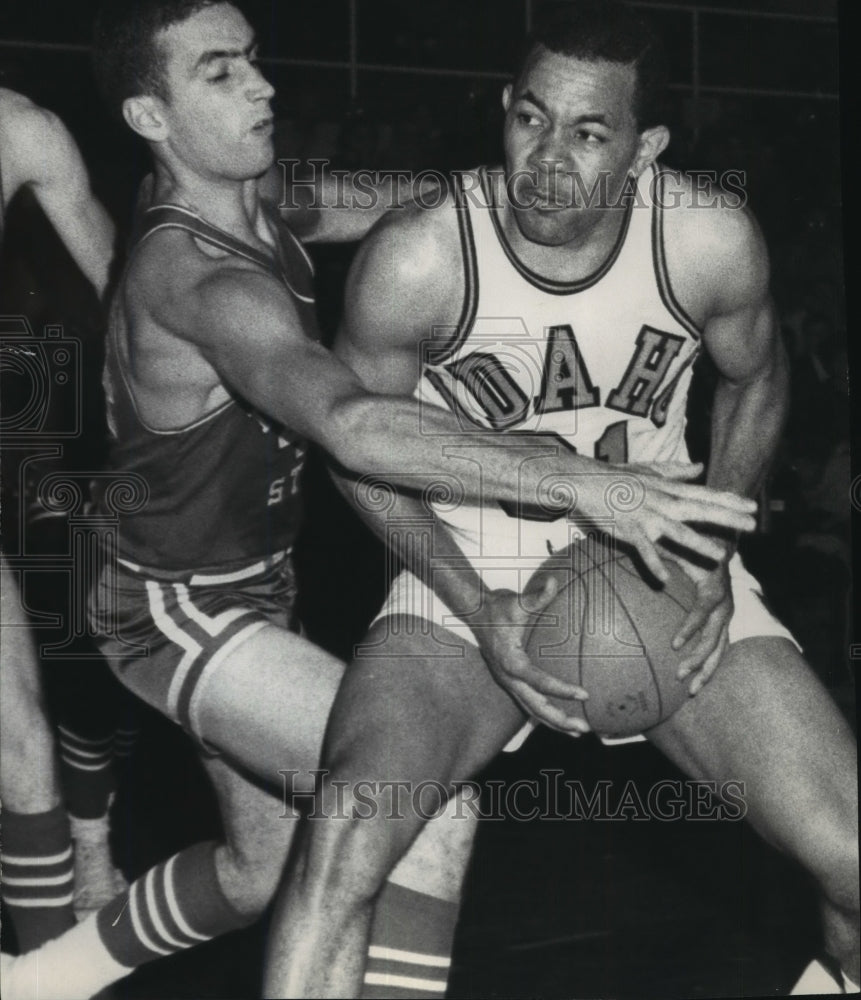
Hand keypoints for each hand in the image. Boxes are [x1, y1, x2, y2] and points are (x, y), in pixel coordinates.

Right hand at [474, 575, 590, 735]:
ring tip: (578, 730)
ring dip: (553, 721)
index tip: (584, 694)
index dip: (562, 689)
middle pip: (535, 706)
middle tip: (584, 726)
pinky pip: (528, 702)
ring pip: (531, 709)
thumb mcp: (516, 601)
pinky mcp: (509, 681)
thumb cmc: (498, 607)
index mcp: (510, 662)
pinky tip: (561, 716)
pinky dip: (545, 711)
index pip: (539, 681)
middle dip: (559, 720)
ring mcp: (507, 682)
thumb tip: (553, 581)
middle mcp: (507, 677)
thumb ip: (536, 595)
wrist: (476, 613)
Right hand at [580, 462, 755, 584]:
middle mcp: (662, 501)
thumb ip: (676, 470)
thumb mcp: (650, 470)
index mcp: (668, 489)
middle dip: (727, 518)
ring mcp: (646, 516)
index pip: (705, 494)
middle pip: (700, 510)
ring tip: (721, 557)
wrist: (587, 481)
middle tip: (753, 525)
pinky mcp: (629, 530)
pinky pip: (643, 550)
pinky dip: (653, 564)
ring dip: (699, 544)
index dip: (730, 500)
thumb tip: (701, 466)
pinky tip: (665, 579)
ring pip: (677, 532)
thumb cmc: (618, 476)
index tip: (753, 506)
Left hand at [668, 551, 732, 694]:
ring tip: (691, 691)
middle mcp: (724, 606)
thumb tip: (640, 554)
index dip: (690, 628)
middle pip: (714, 638)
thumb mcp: (678, 548)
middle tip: (678, 674)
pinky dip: (708, 665)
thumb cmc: (692, 548)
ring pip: (720, 649)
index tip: (674, 645)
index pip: (702, 612)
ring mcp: (726, 617)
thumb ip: (660, 553)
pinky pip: (718, 648)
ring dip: (706, 670)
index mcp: (713, 589)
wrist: (719, 548)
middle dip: (698, 659)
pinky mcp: (723, 623)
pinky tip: (695, 682)